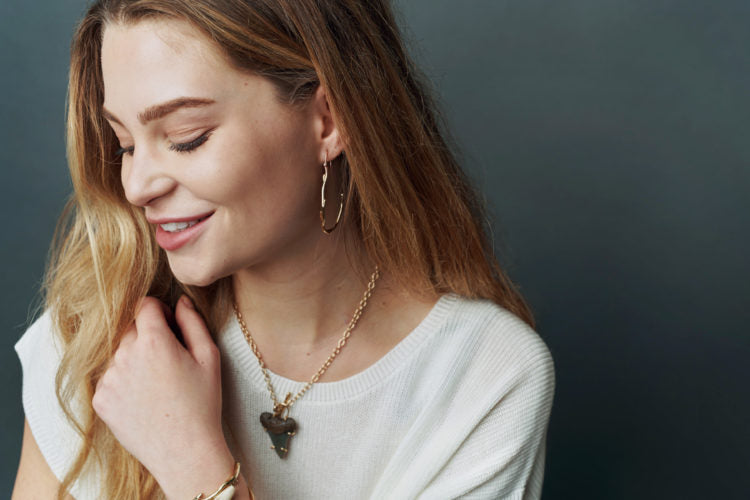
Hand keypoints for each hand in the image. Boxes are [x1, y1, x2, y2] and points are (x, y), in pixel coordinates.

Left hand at [92, 295, 234, 498]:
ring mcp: (109, 378)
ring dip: (134, 358)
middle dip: (147, 335)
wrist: (184, 451)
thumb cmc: (202, 404)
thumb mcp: (209, 357)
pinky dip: (124, 381)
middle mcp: (125, 355)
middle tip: (168, 359)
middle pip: (130, 328)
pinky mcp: (100, 399)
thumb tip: (181, 301)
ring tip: (156, 383)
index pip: (144, 305)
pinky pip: (109, 377)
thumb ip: (193, 322)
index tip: (169, 325)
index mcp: (153, 341)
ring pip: (118, 353)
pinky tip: (144, 398)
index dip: (159, 311)